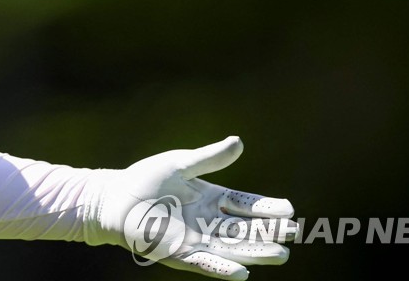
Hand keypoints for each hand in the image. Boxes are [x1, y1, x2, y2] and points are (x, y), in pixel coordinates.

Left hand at [86, 136, 295, 278]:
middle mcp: (209, 221)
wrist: (115, 198)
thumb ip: (209, 158)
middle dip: (269, 232)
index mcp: (212, 198)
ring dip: (255, 253)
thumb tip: (238, 142)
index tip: (289, 209)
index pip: (245, 205)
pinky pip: (205, 263)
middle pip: (245, 229)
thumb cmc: (146, 178)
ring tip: (280, 254)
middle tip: (293, 233)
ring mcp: (197, 239)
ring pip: (233, 248)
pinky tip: (242, 272)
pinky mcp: (180, 253)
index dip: (266, 208)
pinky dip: (222, 268)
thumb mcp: (180, 164)